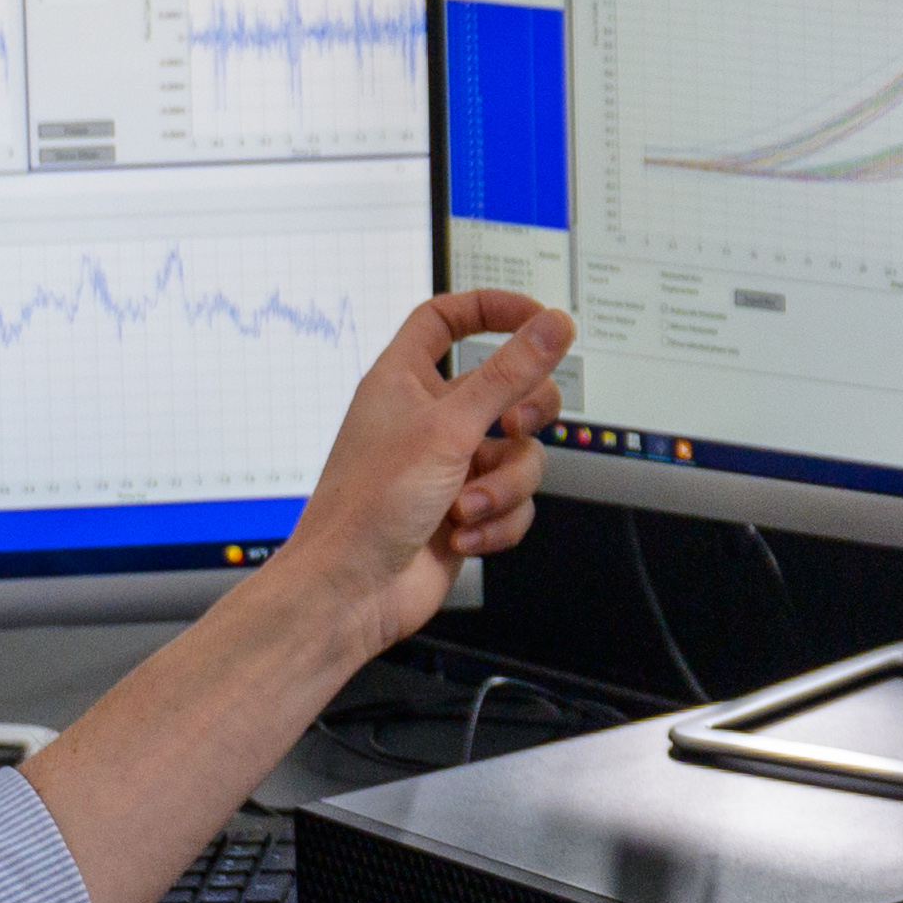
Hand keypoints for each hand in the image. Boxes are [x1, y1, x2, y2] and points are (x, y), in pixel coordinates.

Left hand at [285, 288, 571, 648]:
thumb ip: (509, 374)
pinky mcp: (466, 512)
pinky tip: (462, 537)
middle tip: (515, 426)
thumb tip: (552, 326)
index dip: (492, 310)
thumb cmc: (368, 507)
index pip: (447, 320)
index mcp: (404, 381)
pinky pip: (514, 502)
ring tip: (467, 507)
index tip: (537, 319)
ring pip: (519, 455)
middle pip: (508, 388)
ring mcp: (450, 467)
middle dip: (524, 413)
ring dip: (503, 486)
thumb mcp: (448, 429)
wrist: (350, 593)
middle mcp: (429, 420)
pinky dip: (496, 521)